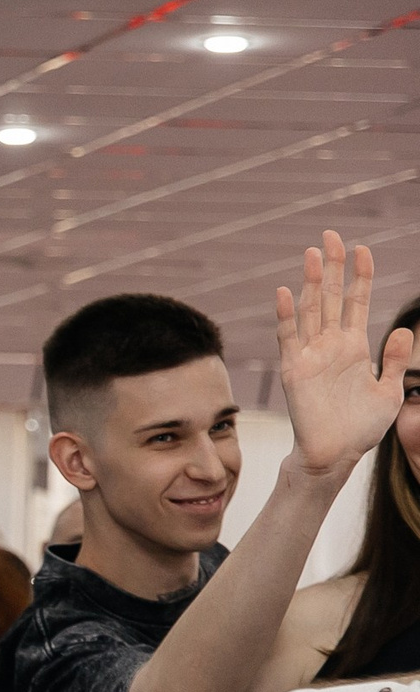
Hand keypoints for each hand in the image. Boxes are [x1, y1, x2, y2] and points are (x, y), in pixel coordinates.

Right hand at [276, 230, 417, 479]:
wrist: (337, 455)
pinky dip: (286, 315)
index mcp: (353, 346)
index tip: (364, 249)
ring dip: (312, 282)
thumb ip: (396, 360)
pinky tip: (286, 292)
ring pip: (311, 310)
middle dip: (333, 266)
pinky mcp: (295, 371)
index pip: (357, 302)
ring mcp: (311, 356)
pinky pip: (289, 338)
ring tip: (313, 253)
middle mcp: (330, 345)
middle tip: (331, 236)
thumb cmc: (361, 428)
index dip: (360, 276)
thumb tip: (404, 328)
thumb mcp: (391, 391)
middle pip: (331, 297)